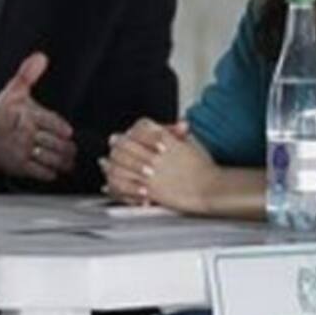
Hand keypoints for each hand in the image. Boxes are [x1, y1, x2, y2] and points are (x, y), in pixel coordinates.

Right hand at [0, 52, 76, 181]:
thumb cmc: (5, 112)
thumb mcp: (15, 90)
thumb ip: (28, 74)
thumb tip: (40, 57)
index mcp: (25, 114)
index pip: (46, 121)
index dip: (58, 127)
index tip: (68, 132)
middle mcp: (24, 134)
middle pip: (51, 142)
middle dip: (66, 147)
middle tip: (74, 148)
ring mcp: (21, 151)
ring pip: (48, 157)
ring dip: (62, 160)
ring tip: (70, 159)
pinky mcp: (19, 166)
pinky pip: (38, 171)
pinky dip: (50, 172)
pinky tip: (56, 170)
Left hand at [99, 118, 216, 213]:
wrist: (210, 187)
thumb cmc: (204, 168)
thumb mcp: (190, 144)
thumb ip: (176, 135)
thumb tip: (176, 125)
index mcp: (165, 139)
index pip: (141, 127)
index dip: (132, 130)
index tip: (128, 133)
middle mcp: (155, 153)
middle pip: (127, 143)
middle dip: (117, 143)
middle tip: (113, 143)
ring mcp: (151, 171)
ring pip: (122, 164)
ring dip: (111, 163)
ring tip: (105, 163)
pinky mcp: (150, 188)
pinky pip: (126, 185)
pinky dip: (115, 185)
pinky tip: (109, 185)